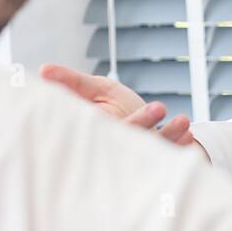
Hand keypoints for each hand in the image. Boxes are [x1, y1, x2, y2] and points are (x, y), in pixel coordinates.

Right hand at [40, 63, 195, 146]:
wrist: (144, 118)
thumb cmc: (112, 104)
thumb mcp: (94, 90)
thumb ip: (71, 82)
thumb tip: (42, 71)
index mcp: (95, 134)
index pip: (99, 131)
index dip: (117, 120)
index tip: (133, 108)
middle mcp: (115, 150)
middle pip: (127, 140)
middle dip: (142, 125)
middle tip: (158, 107)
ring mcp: (137, 156)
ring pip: (150, 149)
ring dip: (168, 137)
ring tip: (184, 122)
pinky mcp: (158, 159)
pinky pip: (167, 153)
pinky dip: (178, 144)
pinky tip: (189, 133)